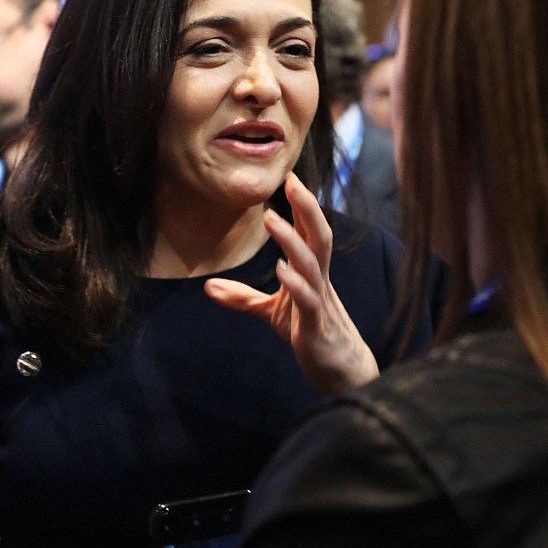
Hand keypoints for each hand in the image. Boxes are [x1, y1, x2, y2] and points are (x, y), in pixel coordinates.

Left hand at [206, 173, 379, 393]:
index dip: (301, 204)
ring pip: (312, 263)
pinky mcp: (315, 324)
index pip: (309, 231)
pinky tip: (281, 269)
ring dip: (291, 239)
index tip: (288, 176)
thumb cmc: (309, 334)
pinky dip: (295, 283)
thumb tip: (207, 287)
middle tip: (291, 179)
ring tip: (270, 218)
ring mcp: (319, 300)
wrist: (341, 371)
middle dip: (307, 207)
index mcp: (311, 272)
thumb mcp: (271, 313)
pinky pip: (308, 299)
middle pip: (320, 235)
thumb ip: (243, 298)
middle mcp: (319, 280)